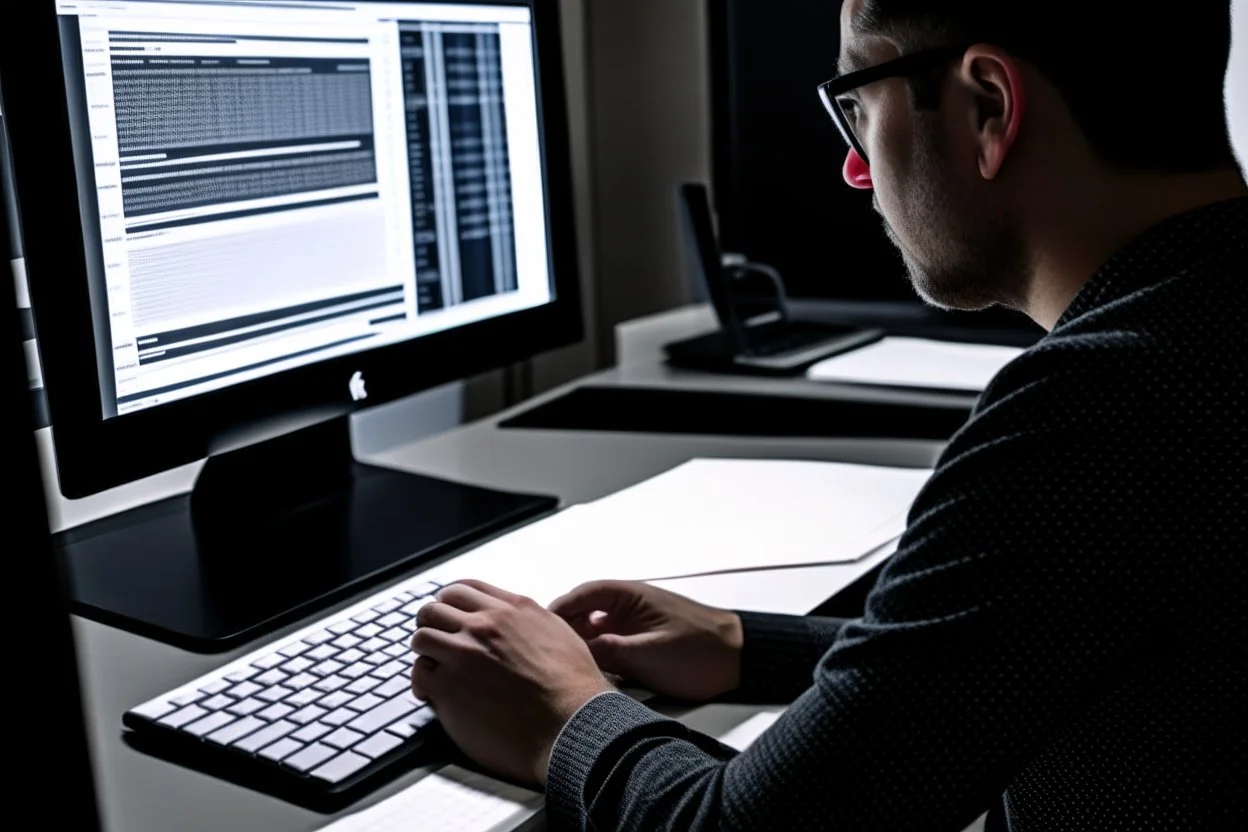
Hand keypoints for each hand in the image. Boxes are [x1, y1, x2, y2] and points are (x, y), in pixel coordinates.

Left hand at [410, 580, 615, 786]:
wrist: (570, 726)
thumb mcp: (561, 634)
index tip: (449, 614)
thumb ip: (529, 622)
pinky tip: (433, 694)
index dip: (450, 602)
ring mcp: (463, 654)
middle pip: (435, 608)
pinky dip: (422, 683)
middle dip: (432, 624)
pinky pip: (418, 673)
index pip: (464, 589)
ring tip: (435, 669)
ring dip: (426, 653)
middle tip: (437, 643)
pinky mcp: (448, 686)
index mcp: (512, 609)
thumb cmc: (574, 689)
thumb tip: (514, 623)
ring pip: (421, 637)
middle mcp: (484, 625)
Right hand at [549, 581, 743, 702]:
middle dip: (563, 632)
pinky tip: (591, 677)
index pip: (581, 595)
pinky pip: (610, 649)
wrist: (741, 660)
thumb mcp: (650, 655)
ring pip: (594, 634)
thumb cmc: (704, 650)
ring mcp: (635, 626)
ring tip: (563, 667)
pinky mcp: (642, 645)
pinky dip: (597, 659)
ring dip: (580, 648)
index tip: (536, 628)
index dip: (556, 611)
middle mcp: (629, 607)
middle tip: (545, 654)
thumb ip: (610, 652)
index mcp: (630, 597)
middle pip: (582, 614)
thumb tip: (575, 653)